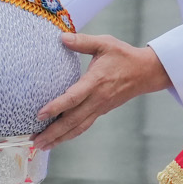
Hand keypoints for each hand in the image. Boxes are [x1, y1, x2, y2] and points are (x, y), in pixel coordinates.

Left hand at [34, 33, 172, 149]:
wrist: (147, 72)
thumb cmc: (124, 56)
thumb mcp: (105, 43)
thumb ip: (83, 41)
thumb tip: (61, 37)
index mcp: (96, 81)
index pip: (74, 97)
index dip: (56, 107)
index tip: (39, 114)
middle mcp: (98, 98)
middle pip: (73, 120)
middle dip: (53, 132)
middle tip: (35, 141)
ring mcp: (100, 107)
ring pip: (78, 127)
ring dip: (60, 138)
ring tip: (42, 145)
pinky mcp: (102, 111)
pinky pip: (84, 126)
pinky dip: (70, 134)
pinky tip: (59, 139)